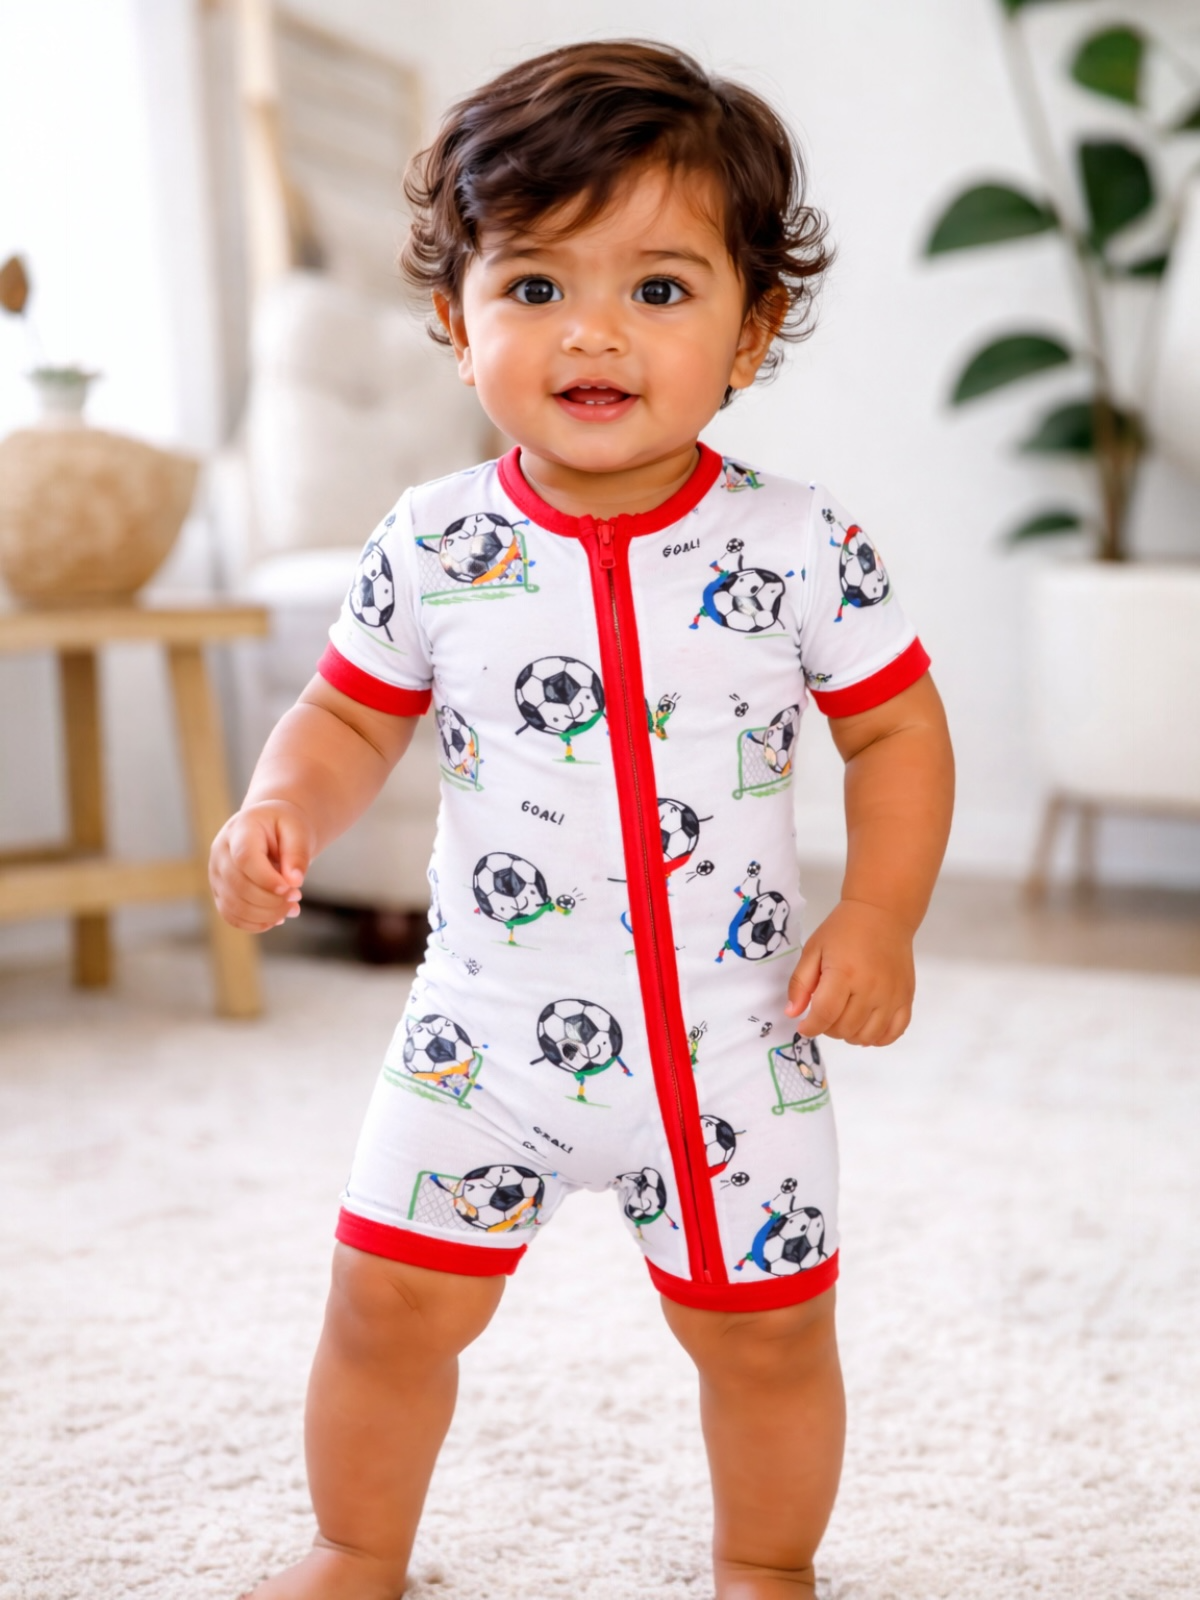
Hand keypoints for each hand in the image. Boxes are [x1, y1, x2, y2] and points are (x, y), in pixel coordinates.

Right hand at [208, 800, 313, 933]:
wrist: (270, 827)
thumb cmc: (285, 826)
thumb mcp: (298, 831)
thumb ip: (297, 854)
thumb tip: (294, 882)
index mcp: (240, 830)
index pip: (245, 859)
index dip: (267, 879)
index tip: (291, 888)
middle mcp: (221, 852)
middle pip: (239, 886)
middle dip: (272, 900)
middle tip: (297, 897)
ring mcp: (216, 874)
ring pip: (234, 906)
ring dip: (267, 915)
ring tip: (291, 908)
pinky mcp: (220, 892)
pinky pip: (232, 916)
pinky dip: (255, 924)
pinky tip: (277, 918)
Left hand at [784, 899, 914, 1045]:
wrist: (882, 914)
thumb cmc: (844, 929)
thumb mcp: (814, 949)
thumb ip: (801, 983)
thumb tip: (793, 1014)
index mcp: (844, 974)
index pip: (825, 1015)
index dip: (810, 1027)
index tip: (804, 1027)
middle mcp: (871, 988)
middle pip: (845, 1029)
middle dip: (828, 1029)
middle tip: (824, 1015)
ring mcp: (892, 995)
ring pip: (867, 1037)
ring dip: (850, 1035)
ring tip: (843, 1020)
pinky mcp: (906, 998)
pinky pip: (893, 1033)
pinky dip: (877, 1038)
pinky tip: (865, 1027)